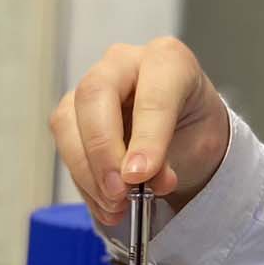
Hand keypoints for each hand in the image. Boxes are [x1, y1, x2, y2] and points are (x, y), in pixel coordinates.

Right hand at [50, 37, 230, 225]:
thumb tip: (141, 180)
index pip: (152, 94)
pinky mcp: (72, 110)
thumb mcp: (198, 146)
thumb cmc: (193, 128)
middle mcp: (125, 62)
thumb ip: (170, 160)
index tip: (140, 175)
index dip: (146, 138)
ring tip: (115, 205)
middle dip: (104, 152)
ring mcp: (93, 83)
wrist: (185, 134)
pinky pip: (65, 143)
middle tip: (119, 192)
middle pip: (95, 95)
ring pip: (69, 120)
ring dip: (88, 171)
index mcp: (168, 59)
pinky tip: (104, 203)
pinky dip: (83, 180)